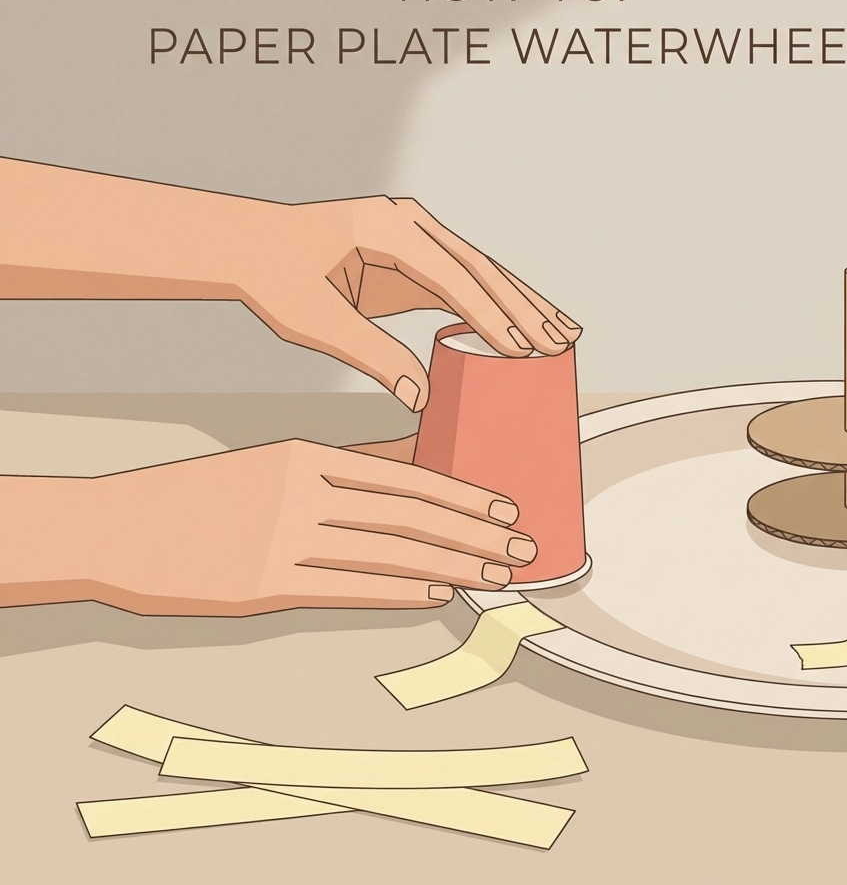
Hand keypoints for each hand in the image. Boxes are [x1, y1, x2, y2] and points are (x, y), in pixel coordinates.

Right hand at [0, 440, 536, 615]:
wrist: (118, 526)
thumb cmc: (202, 493)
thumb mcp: (277, 460)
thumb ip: (344, 465)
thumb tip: (413, 462)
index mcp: (310, 456)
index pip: (405, 475)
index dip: (463, 494)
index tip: (506, 505)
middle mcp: (305, 493)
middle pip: (410, 514)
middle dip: (476, 532)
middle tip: (523, 545)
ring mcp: (285, 540)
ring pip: (390, 552)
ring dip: (452, 564)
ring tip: (496, 575)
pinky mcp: (265, 586)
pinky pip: (347, 588)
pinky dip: (398, 591)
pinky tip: (434, 593)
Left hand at [1, 160, 581, 410]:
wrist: (248, 245)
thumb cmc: (273, 273)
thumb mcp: (316, 320)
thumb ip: (370, 354)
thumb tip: (419, 396)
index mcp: (387, 230)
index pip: (454, 277)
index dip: (491, 315)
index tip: (523, 347)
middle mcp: (408, 223)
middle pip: (481, 267)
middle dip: (524, 307)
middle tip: (563, 341)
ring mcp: (414, 233)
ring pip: (481, 268)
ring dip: (522, 301)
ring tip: (563, 331)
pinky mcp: (413, 251)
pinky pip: (464, 276)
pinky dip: (495, 300)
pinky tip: (521, 322)